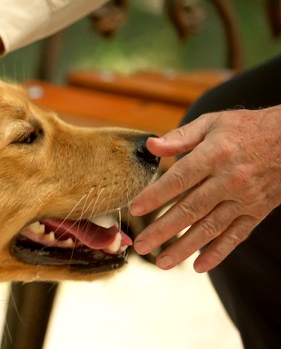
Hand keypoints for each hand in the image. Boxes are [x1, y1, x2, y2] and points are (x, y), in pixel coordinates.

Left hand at [130, 105, 280, 272]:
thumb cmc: (246, 129)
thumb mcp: (213, 123)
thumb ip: (180, 137)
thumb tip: (150, 145)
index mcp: (215, 155)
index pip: (179, 179)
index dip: (156, 195)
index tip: (135, 208)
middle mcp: (229, 180)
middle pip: (190, 209)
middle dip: (162, 230)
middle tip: (140, 245)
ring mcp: (244, 199)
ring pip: (210, 228)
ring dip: (184, 248)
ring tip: (161, 263)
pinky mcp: (256, 212)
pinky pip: (236, 236)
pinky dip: (218, 253)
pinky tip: (199, 267)